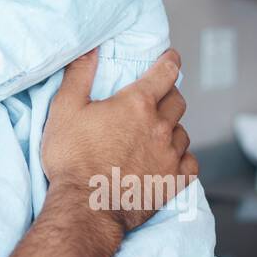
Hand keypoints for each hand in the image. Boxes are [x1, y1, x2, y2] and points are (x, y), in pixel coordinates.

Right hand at [41, 47, 193, 234]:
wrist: (86, 208)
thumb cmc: (72, 158)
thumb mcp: (65, 109)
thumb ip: (79, 75)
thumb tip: (90, 48)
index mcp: (136, 104)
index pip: (165, 73)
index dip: (169, 61)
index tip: (171, 57)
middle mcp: (159, 127)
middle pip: (177, 101)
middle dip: (169, 93)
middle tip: (158, 96)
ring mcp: (169, 156)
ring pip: (183, 132)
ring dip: (173, 127)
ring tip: (158, 131)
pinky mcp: (172, 182)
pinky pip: (190, 163)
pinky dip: (183, 158)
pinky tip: (171, 159)